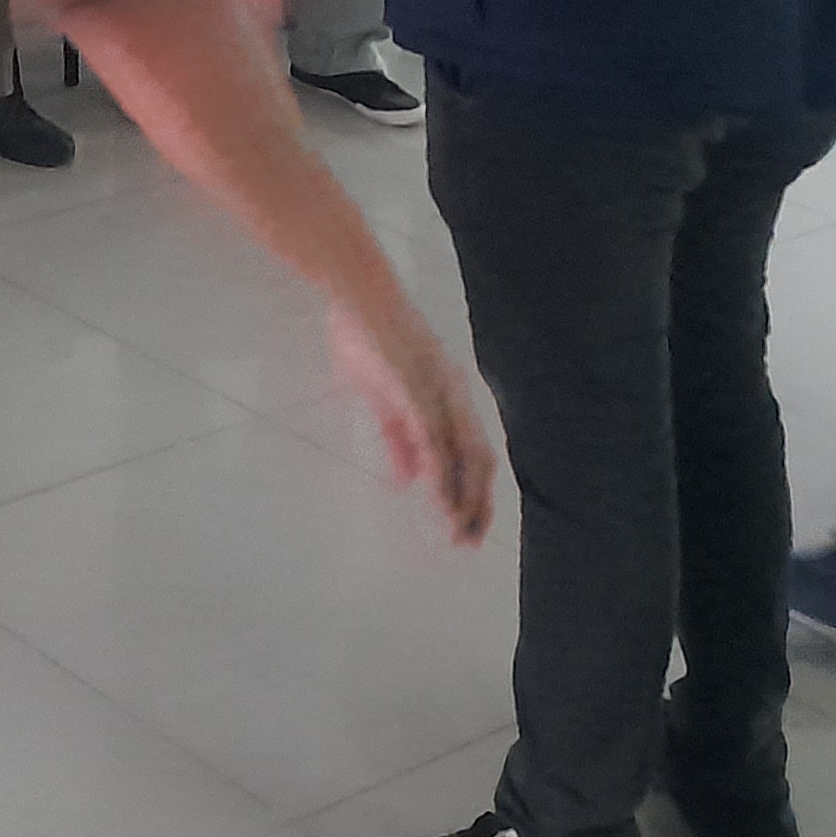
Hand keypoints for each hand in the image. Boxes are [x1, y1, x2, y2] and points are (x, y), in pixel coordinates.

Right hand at [330, 297, 495, 547]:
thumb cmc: (365, 337)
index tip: (468, 527)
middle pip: (480, 459)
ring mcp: (439, 389)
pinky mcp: (417, 385)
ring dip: (461, 495)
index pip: (475, 453)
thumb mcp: (382, 395)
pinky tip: (436, 495)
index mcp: (450, 395)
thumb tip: (408, 479)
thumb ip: (398, 437)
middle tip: (467, 543)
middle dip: (477, 504)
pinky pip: (434, 436)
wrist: (355, 293)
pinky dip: (439, 470)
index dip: (476, 492)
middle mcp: (455, 394)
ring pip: (462, 453)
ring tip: (454, 529)